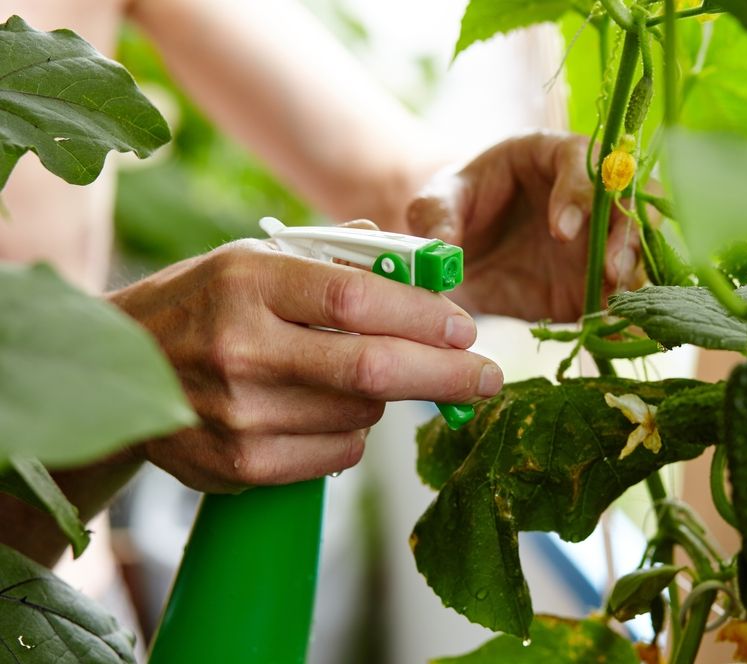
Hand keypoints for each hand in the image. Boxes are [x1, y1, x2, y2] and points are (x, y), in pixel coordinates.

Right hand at [109, 240, 501, 492]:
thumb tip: (430, 268)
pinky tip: (326, 410)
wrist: (122, 368)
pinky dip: (353, 433)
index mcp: (248, 282)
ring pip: (361, 415)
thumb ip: (342, 258)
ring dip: (386, 399)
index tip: (467, 327)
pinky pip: (336, 454)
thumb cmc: (210, 302)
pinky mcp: (238, 466)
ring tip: (363, 378)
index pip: (356, 298)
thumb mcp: (259, 260)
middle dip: (447, 375)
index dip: (423, 315)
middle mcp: (239, 348)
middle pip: (372, 369)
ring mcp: (237, 415)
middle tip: (489, 377)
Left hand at [407, 131, 641, 322]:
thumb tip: (443, 248)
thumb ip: (437, 218)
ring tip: (615, 301)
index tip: (561, 231)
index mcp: (552, 156)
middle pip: (627, 202)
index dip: (579, 193)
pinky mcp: (594, 281)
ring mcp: (596, 240)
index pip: (581, 162)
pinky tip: (619, 333)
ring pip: (633, 250)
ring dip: (631, 275)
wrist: (463, 248)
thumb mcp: (436, 203)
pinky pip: (617, 295)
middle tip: (611, 270)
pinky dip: (620, 313)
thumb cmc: (456, 207)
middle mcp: (588, 195)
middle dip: (624, 236)